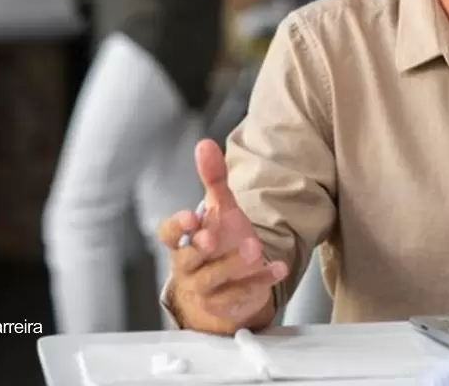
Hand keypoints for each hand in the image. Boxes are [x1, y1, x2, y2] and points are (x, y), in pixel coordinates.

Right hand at [157, 140, 287, 334]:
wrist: (226, 288)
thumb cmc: (217, 243)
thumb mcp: (219, 209)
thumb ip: (213, 179)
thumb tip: (204, 144)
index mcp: (184, 242)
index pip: (169, 235)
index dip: (176, 227)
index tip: (190, 217)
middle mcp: (189, 266)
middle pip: (188, 259)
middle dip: (200, 248)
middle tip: (212, 238)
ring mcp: (206, 288)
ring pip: (214, 279)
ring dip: (234, 264)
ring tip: (255, 249)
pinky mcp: (226, 304)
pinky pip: (241, 294)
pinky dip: (261, 281)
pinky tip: (279, 268)